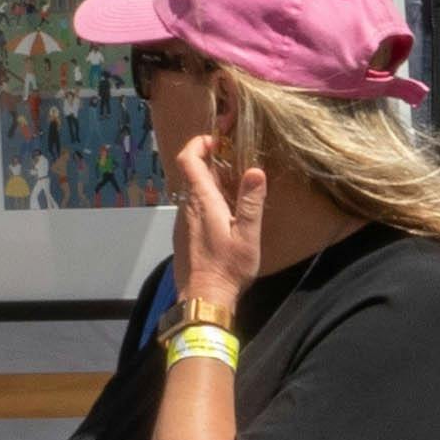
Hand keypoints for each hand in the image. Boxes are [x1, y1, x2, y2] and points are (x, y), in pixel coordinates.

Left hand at [167, 131, 266, 321]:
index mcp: (202, 201)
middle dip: (211, 161)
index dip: (199, 143)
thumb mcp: (247, 235)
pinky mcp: (184, 235)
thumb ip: (250, 202)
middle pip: (192, 173)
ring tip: (236, 189)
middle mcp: (187, 207)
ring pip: (192, 191)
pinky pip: (193, 208)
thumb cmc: (228, 267)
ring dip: (211, 183)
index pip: (189, 159)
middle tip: (235, 162)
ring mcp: (183, 222)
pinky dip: (207, 200)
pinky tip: (225, 215)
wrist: (204, 299)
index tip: (217, 140)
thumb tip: (255, 170)